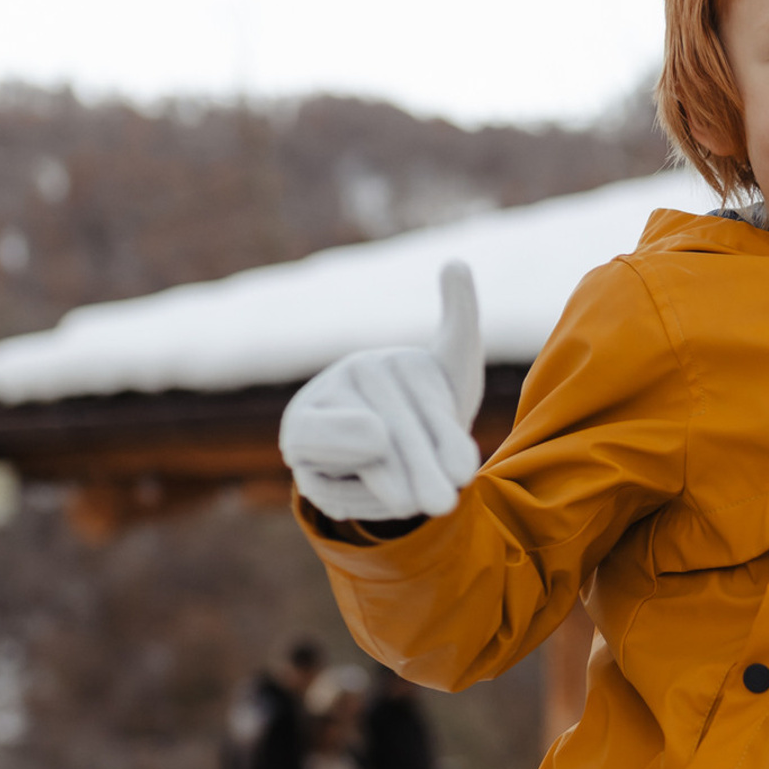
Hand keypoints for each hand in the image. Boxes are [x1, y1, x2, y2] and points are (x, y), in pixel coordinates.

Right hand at [280, 261, 484, 520]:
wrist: (401, 455)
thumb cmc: (431, 411)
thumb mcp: (456, 370)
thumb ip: (461, 322)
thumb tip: (456, 263)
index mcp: (378, 366)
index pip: (417, 401)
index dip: (444, 438)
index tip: (467, 471)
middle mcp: (341, 384)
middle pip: (391, 436)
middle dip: (422, 472)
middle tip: (447, 505)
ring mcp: (312, 420)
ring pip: (361, 462)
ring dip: (395, 489)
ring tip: (421, 505)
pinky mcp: (301, 462)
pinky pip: (333, 489)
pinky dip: (363, 503)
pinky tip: (393, 505)